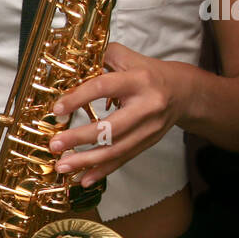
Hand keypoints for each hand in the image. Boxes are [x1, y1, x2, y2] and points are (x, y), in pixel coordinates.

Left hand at [50, 41, 195, 185]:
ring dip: (86, 161)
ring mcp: (148, 129)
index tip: (57, 109)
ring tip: (62, 166)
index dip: (79, 98)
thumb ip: (100, 58)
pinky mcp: (147, 143)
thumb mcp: (127, 57)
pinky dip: (102, 171)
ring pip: (116, 149)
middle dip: (80, 138)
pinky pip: (123, 159)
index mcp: (138, 80)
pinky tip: (84, 180)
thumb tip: (69, 66)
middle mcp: (145, 107)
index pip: (103, 88)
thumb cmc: (148, 73)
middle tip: (55, 145)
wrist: (183, 92)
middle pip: (111, 127)